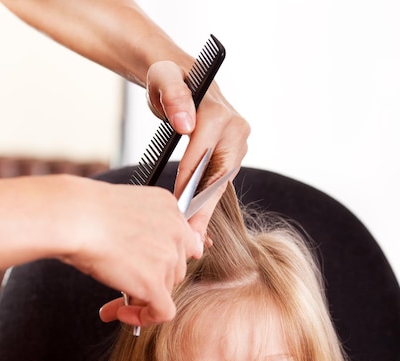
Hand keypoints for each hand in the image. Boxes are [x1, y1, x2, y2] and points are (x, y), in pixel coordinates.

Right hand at [62, 177, 202, 327]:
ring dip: (141, 296)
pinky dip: (143, 317)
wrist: (75, 218)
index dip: (164, 259)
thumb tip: (143, 257)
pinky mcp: (155, 283)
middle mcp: (175, 231)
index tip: (148, 266)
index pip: (182, 242)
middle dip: (151, 278)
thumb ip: (144, 228)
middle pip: (174, 268)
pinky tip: (122, 313)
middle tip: (124, 281)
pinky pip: (162, 312)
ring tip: (113, 297)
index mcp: (169, 208)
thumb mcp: (124, 209)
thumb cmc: (86, 211)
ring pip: (166, 289)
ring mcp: (168, 258)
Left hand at [146, 60, 249, 235]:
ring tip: (194, 240)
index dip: (188, 185)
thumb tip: (186, 124)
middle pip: (218, 177)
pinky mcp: (232, 156)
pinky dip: (207, 205)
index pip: (203, 156)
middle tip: (189, 238)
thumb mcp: (164, 78)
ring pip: (220, 185)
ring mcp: (237, 144)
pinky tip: (198, 228)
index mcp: (220, 113)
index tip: (175, 210)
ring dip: (206, 212)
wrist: (181, 78)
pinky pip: (219, 184)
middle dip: (202, 209)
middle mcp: (236, 130)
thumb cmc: (168, 79)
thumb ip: (174, 96)